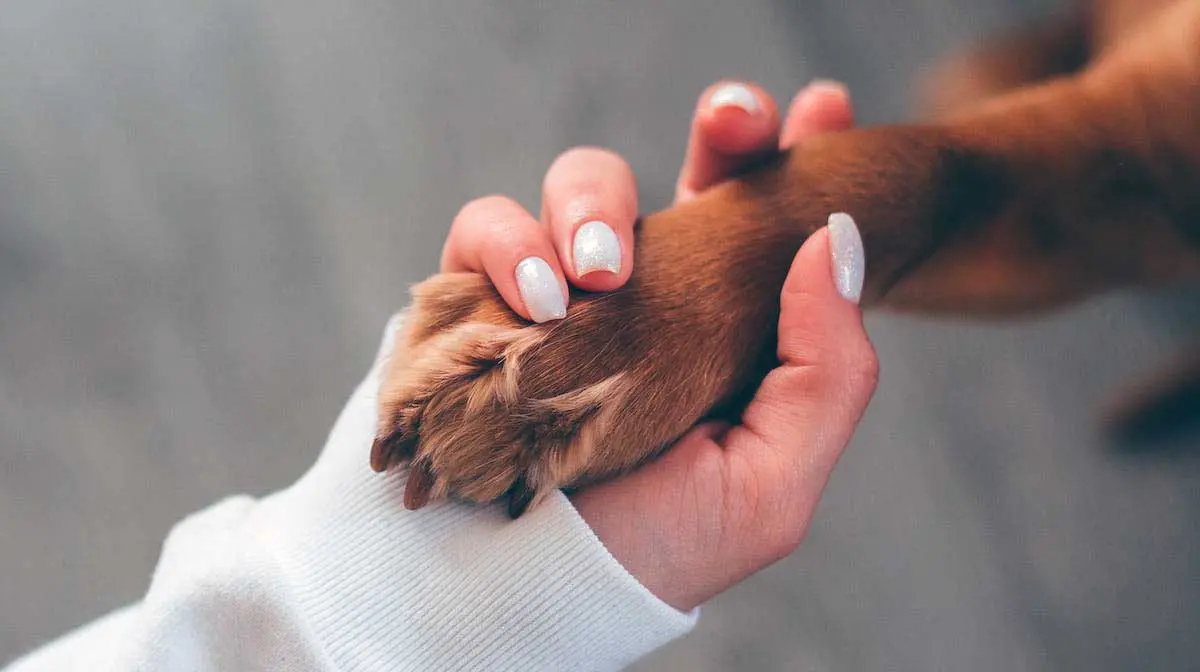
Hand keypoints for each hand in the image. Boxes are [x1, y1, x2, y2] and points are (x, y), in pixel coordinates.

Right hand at [439, 79, 875, 610]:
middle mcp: (646, 299)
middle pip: (687, 174)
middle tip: (735, 120)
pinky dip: (506, 246)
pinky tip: (535, 299)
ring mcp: (561, 293)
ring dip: (591, 202)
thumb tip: (836, 239)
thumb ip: (826, 371)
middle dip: (721, 131)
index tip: (824, 111)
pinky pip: (485, 227)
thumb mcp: (769, 485)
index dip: (792, 158)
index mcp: (721, 330)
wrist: (518, 595)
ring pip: (580, 183)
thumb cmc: (648, 549)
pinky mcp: (479, 299)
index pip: (764, 225)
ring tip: (593, 274)